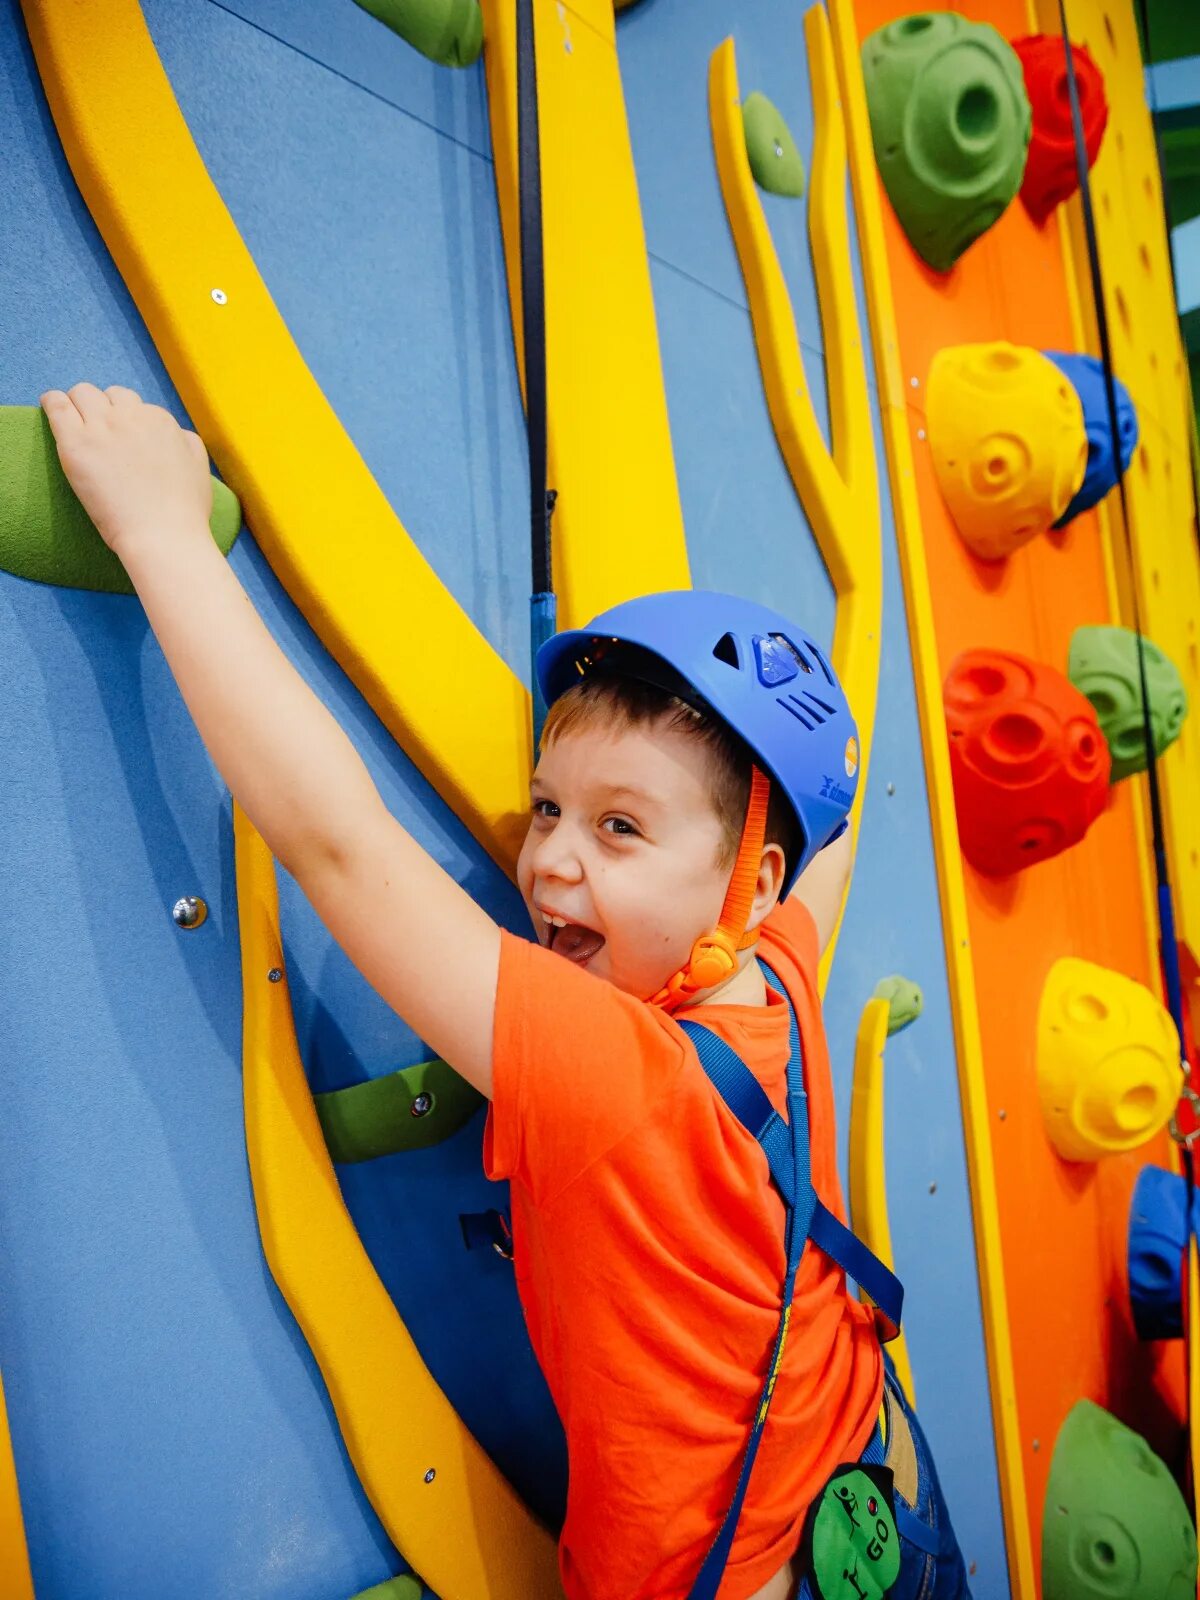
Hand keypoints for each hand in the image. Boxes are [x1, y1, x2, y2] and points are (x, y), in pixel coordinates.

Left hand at [40, 383, 212, 557]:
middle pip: (107, 394)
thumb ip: (186, 441)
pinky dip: (52, 402)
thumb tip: (173, 431)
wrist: (164, 535)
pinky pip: (56, 404)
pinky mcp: (76, 443)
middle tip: (97, 434)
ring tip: (72, 423)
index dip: (124, 421)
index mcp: (160, 421)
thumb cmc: (184, 511)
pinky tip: (51, 408)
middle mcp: (132, 416)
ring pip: (81, 393)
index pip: (133, 404)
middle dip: (102, 408)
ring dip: (77, 404)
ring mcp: (103, 427)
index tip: (119, 439)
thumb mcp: (199, 466)